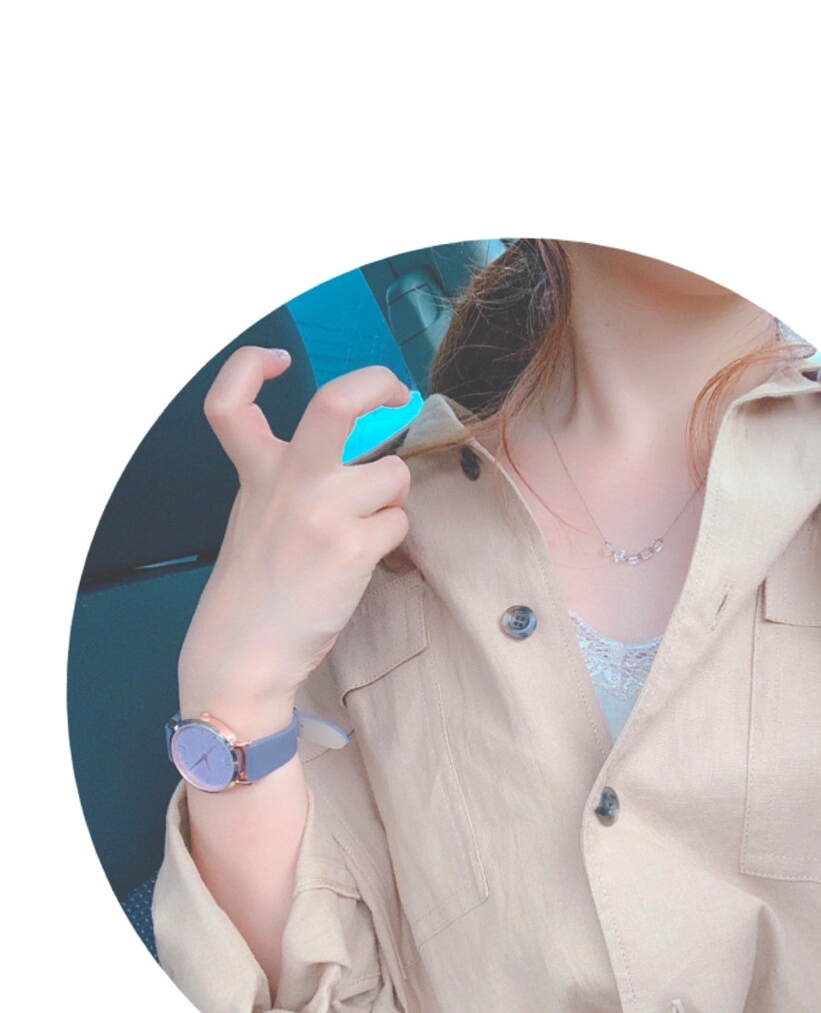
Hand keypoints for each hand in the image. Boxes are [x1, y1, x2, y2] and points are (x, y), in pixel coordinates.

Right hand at [178, 347, 413, 718]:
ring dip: (390, 496)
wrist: (244, 652)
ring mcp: (321, 512)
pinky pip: (398, 520)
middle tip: (396, 393)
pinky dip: (390, 536)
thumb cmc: (256, 589)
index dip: (250, 365)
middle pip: (336, 403)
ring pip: (391, 473)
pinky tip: (363, 558)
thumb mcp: (256, 516)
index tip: (278, 361)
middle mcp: (288, 482)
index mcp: (255, 471)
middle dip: (378, 384)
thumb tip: (360, 453)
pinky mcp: (351, 548)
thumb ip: (292, 478)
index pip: (230, 400)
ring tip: (362, 527)